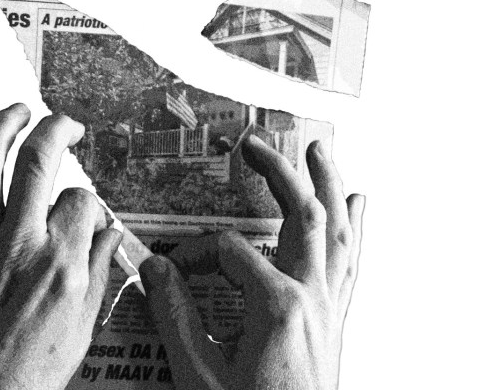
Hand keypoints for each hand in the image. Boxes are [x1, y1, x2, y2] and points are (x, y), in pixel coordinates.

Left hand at [0, 104, 122, 389]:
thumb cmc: (26, 377)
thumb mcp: (80, 331)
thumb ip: (97, 273)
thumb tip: (111, 234)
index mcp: (60, 265)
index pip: (82, 201)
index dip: (86, 200)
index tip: (81, 211)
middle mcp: (18, 244)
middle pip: (40, 162)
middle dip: (58, 130)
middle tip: (66, 124)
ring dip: (5, 124)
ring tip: (19, 108)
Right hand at [139, 136, 364, 389]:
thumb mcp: (197, 374)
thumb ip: (174, 314)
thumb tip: (153, 267)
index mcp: (277, 306)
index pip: (227, 251)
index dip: (192, 253)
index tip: (169, 269)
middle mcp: (312, 298)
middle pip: (302, 216)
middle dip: (280, 172)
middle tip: (256, 143)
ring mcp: (330, 308)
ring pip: (336, 232)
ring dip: (328, 186)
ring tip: (321, 151)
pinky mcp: (334, 322)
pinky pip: (350, 263)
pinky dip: (354, 229)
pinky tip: (357, 208)